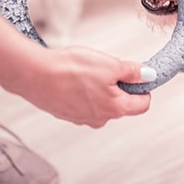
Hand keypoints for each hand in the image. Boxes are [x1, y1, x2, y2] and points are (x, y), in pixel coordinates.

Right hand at [16, 46, 153, 127]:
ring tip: (84, 73)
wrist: (34, 75)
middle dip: (118, 85)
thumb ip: (132, 72)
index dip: (143, 87)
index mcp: (115, 108)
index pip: (143, 104)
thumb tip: (149, 75)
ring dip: (99, 88)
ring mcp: (82, 119)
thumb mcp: (109, 64)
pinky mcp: (67, 114)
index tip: (135, 74)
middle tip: (104, 68)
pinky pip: (83, 102)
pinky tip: (72, 78)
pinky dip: (82, 91)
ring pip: (101, 102)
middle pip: (121, 103)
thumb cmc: (70, 70)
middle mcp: (100, 119)